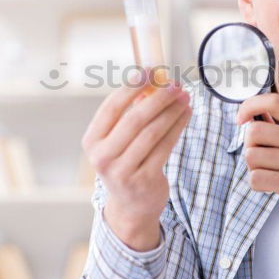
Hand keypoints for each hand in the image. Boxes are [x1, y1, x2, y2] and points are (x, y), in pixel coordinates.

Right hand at [81, 70, 191, 250]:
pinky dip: (178, 127)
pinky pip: (165, 146)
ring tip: (185, 97)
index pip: (111, 107)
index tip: (150, 72)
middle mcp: (103, 157)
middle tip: (175, 84)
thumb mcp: (118, 141)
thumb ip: (129, 113)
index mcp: (92, 142)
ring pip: (153, 132)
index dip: (131, 87)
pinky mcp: (145, 180)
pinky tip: (186, 114)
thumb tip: (154, 81)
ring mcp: (123, 171)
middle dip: (158, 98)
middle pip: (134, 119)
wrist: (130, 206)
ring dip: (172, 111)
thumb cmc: (125, 163)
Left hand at [236, 93, 278, 263]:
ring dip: (253, 168)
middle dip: (249, 147)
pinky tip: (271, 187)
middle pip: (253, 131)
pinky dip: (257, 184)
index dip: (250, 105)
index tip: (241, 120)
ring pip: (251, 156)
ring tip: (270, 174)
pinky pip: (255, 178)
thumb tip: (251, 116)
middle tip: (261, 160)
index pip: (273, 101)